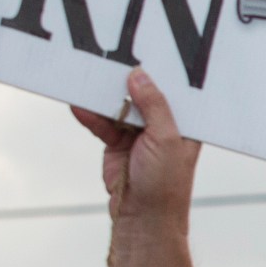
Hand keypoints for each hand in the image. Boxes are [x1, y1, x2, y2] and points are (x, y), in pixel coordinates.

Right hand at [71, 68, 199, 224]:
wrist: (143, 217)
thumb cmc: (166, 184)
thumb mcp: (166, 140)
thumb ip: (154, 107)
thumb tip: (139, 75)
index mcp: (185, 123)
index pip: (174, 90)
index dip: (160, 72)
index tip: (143, 48)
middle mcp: (163, 125)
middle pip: (142, 93)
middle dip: (125, 80)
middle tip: (109, 58)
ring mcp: (139, 133)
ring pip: (118, 106)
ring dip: (103, 96)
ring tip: (88, 78)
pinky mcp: (117, 142)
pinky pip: (102, 121)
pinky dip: (91, 114)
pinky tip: (79, 104)